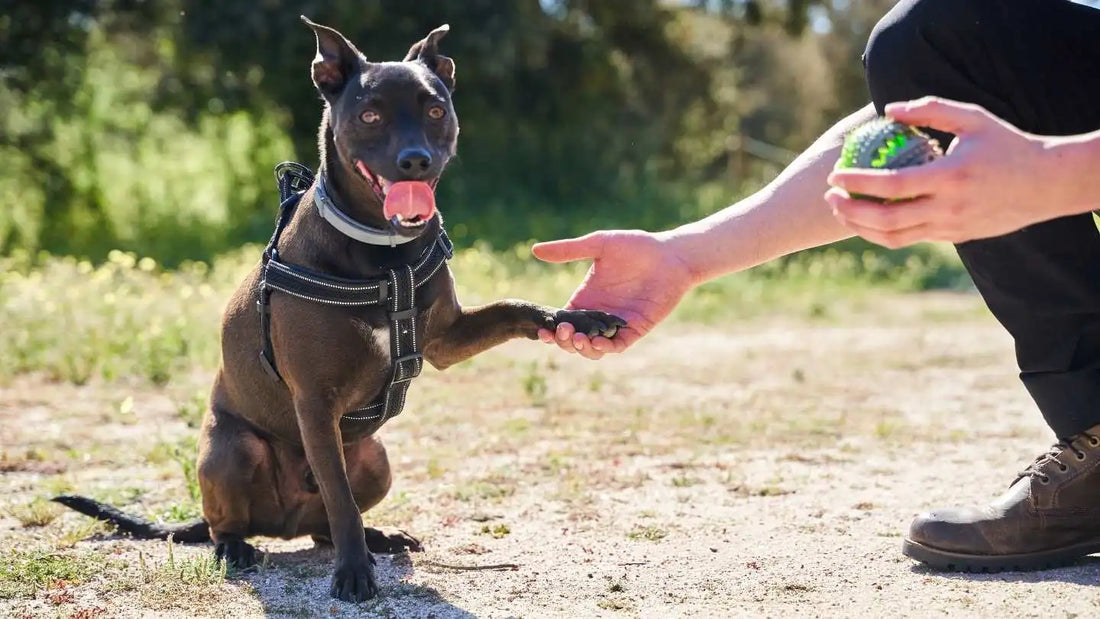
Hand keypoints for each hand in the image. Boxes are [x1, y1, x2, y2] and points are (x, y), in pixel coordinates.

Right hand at [531, 230, 695, 359]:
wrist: (670, 255)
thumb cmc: (636, 246)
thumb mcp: (598, 245)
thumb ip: (568, 250)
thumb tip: (535, 250)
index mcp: (585, 299)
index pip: (561, 321)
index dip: (550, 328)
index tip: (542, 328)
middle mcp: (597, 315)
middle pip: (573, 339)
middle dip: (564, 341)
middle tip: (563, 332)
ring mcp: (616, 324)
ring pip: (593, 348)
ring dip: (582, 349)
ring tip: (579, 339)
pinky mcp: (635, 329)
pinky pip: (617, 345)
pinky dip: (606, 347)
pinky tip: (597, 341)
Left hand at [825, 96, 1067, 247]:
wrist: (1044, 184)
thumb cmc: (1006, 144)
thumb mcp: (973, 118)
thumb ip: (931, 110)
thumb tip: (889, 109)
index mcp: (950, 177)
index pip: (892, 186)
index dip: (858, 184)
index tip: (834, 176)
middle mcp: (948, 208)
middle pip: (886, 220)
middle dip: (850, 211)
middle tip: (829, 197)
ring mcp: (950, 227)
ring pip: (894, 237)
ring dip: (861, 228)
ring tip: (840, 211)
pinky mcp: (953, 237)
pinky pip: (910, 239)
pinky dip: (883, 232)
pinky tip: (866, 219)